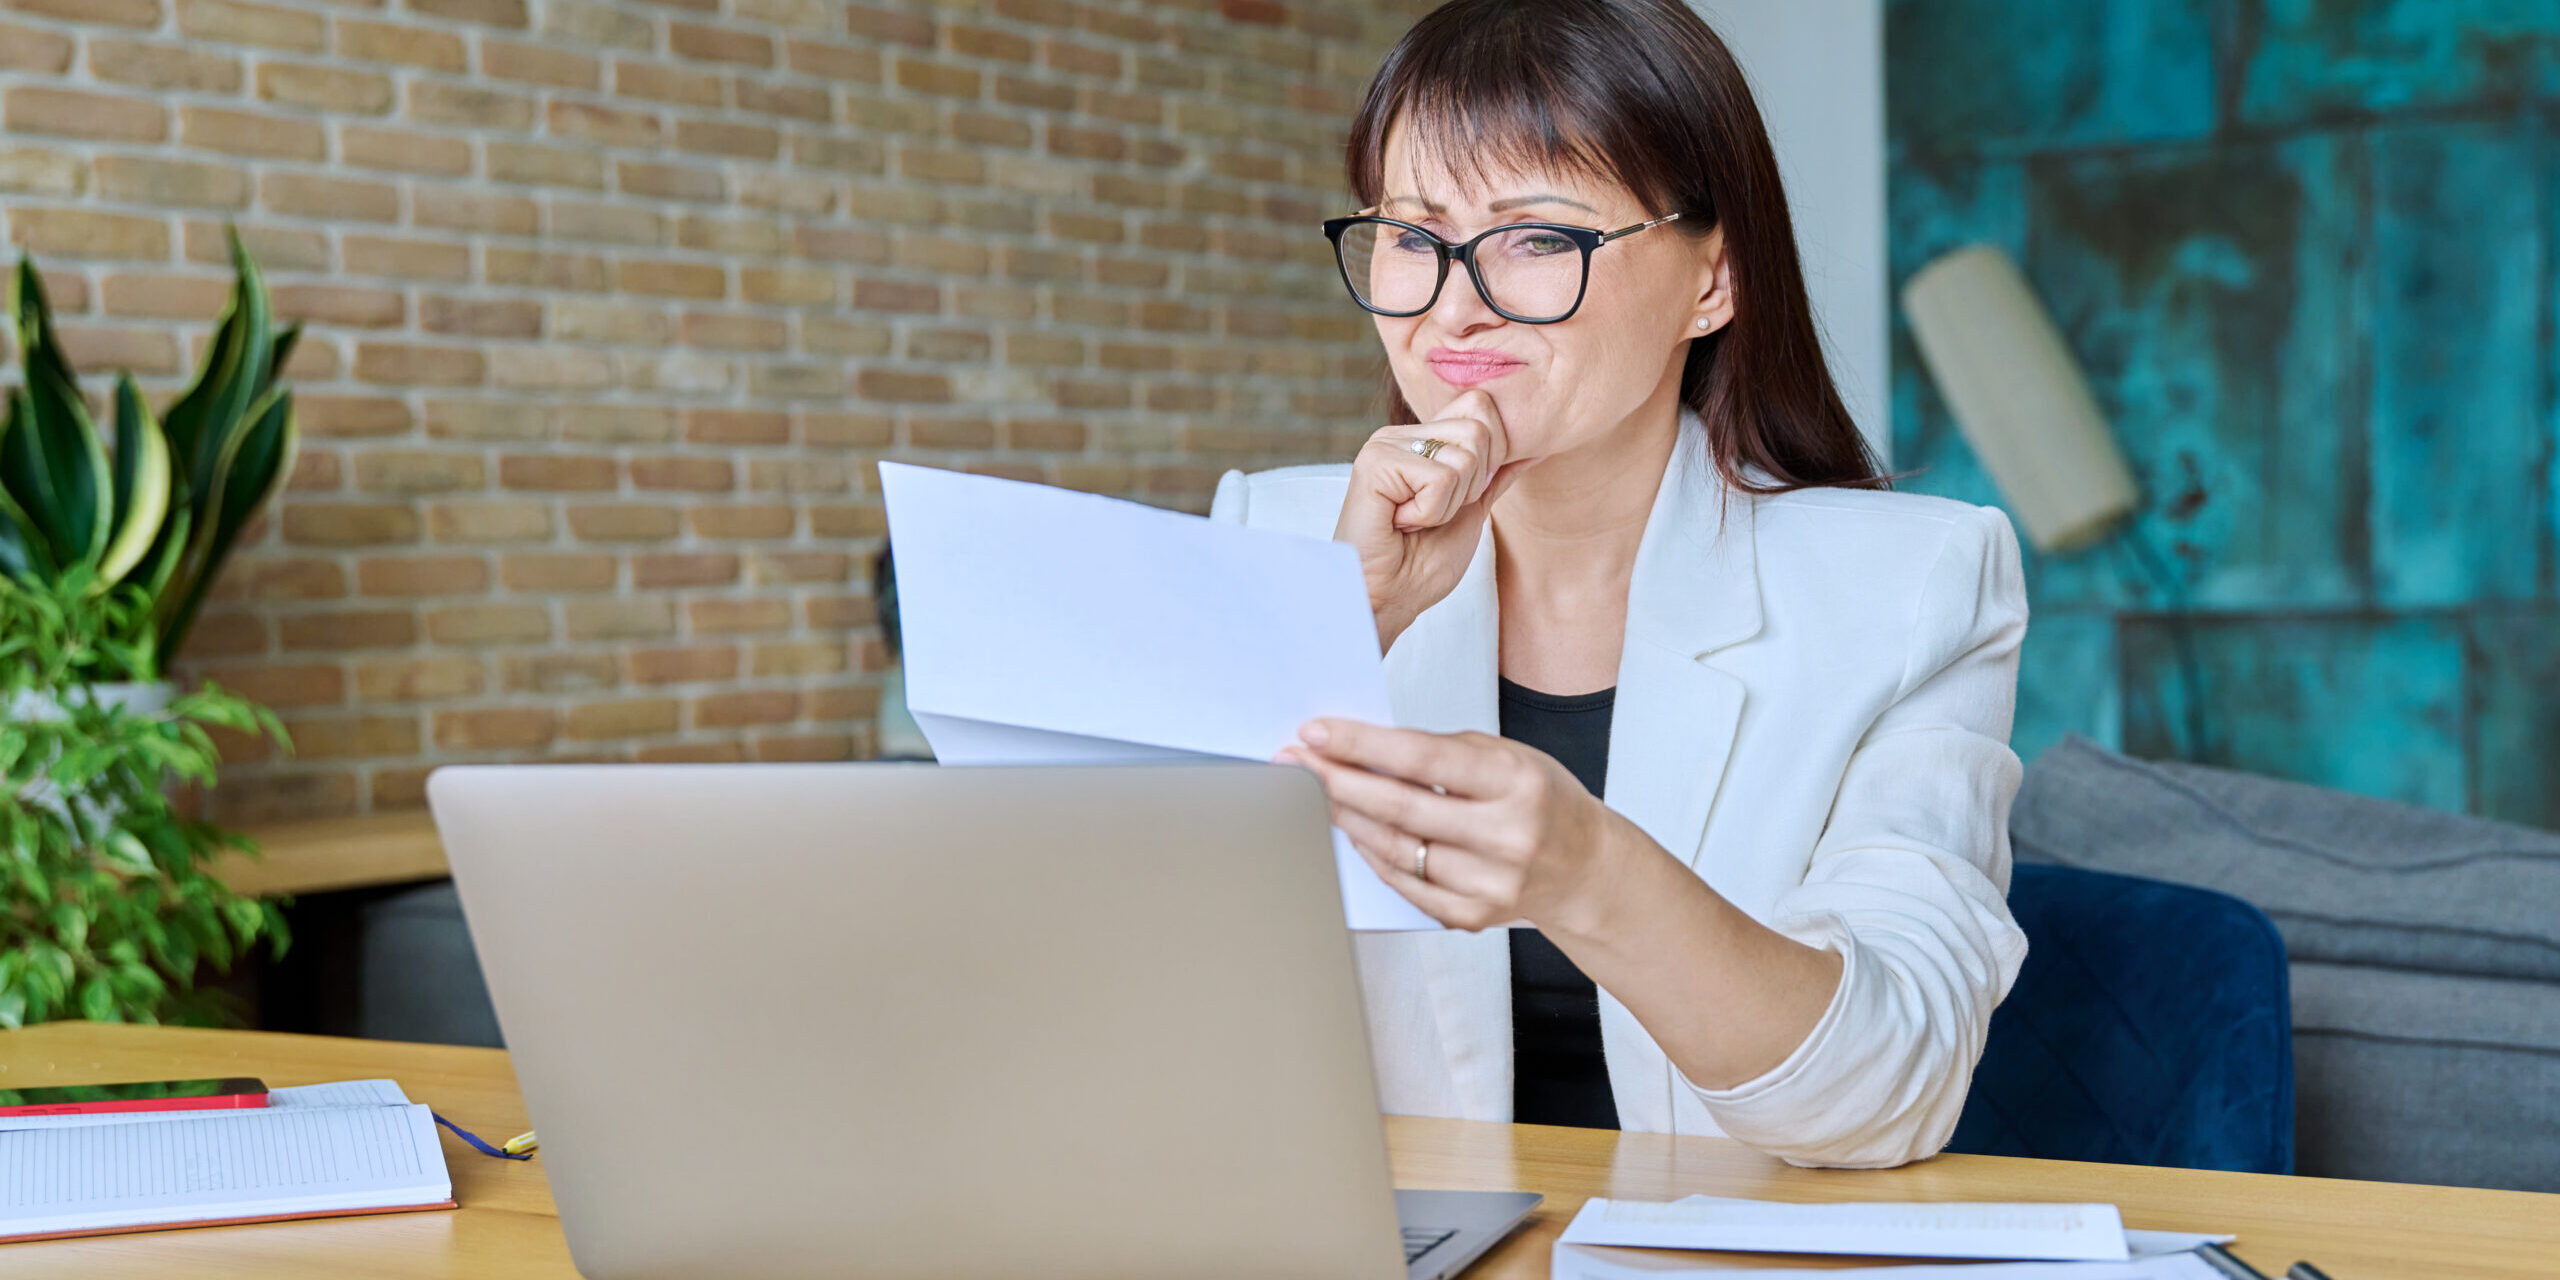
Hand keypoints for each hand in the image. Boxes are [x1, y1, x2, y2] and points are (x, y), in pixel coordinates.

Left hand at [1276, 717, 1621, 932]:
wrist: (1585, 867)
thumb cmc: (1541, 800)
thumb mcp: (1507, 757)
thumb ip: (1442, 753)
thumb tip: (1363, 750)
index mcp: (1517, 782)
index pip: (1423, 759)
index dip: (1362, 745)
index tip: (1316, 733)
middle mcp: (1507, 836)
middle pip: (1400, 808)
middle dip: (1337, 781)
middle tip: (1294, 762)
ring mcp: (1490, 883)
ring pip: (1396, 850)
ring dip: (1346, 819)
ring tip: (1315, 793)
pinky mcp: (1472, 916)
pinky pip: (1406, 885)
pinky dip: (1374, 857)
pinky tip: (1354, 833)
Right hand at [1334, 391, 1526, 649]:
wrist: (1387, 600)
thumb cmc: (1420, 565)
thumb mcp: (1471, 513)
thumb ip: (1493, 476)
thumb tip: (1532, 449)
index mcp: (1421, 439)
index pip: (1481, 407)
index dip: (1489, 458)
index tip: (1457, 500)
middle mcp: (1401, 434)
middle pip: (1479, 430)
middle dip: (1471, 486)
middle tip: (1432, 514)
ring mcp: (1385, 445)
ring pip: (1464, 457)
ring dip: (1448, 505)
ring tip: (1415, 522)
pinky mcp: (1376, 463)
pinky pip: (1440, 479)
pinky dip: (1430, 513)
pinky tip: (1401, 524)